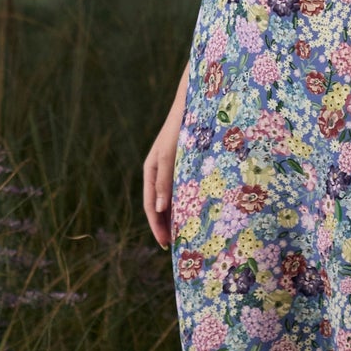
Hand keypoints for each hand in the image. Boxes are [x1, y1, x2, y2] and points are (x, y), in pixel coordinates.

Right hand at [143, 99, 184, 248]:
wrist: (198, 103)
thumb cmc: (181, 127)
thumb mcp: (170, 156)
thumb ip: (164, 182)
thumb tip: (157, 211)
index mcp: (150, 171)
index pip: (150, 206)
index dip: (157, 227)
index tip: (167, 246)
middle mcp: (160, 172)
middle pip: (161, 206)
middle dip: (167, 226)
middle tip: (179, 247)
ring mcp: (173, 168)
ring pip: (173, 199)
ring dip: (179, 216)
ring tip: (189, 235)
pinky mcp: (187, 164)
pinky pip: (185, 189)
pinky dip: (189, 202)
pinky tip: (200, 211)